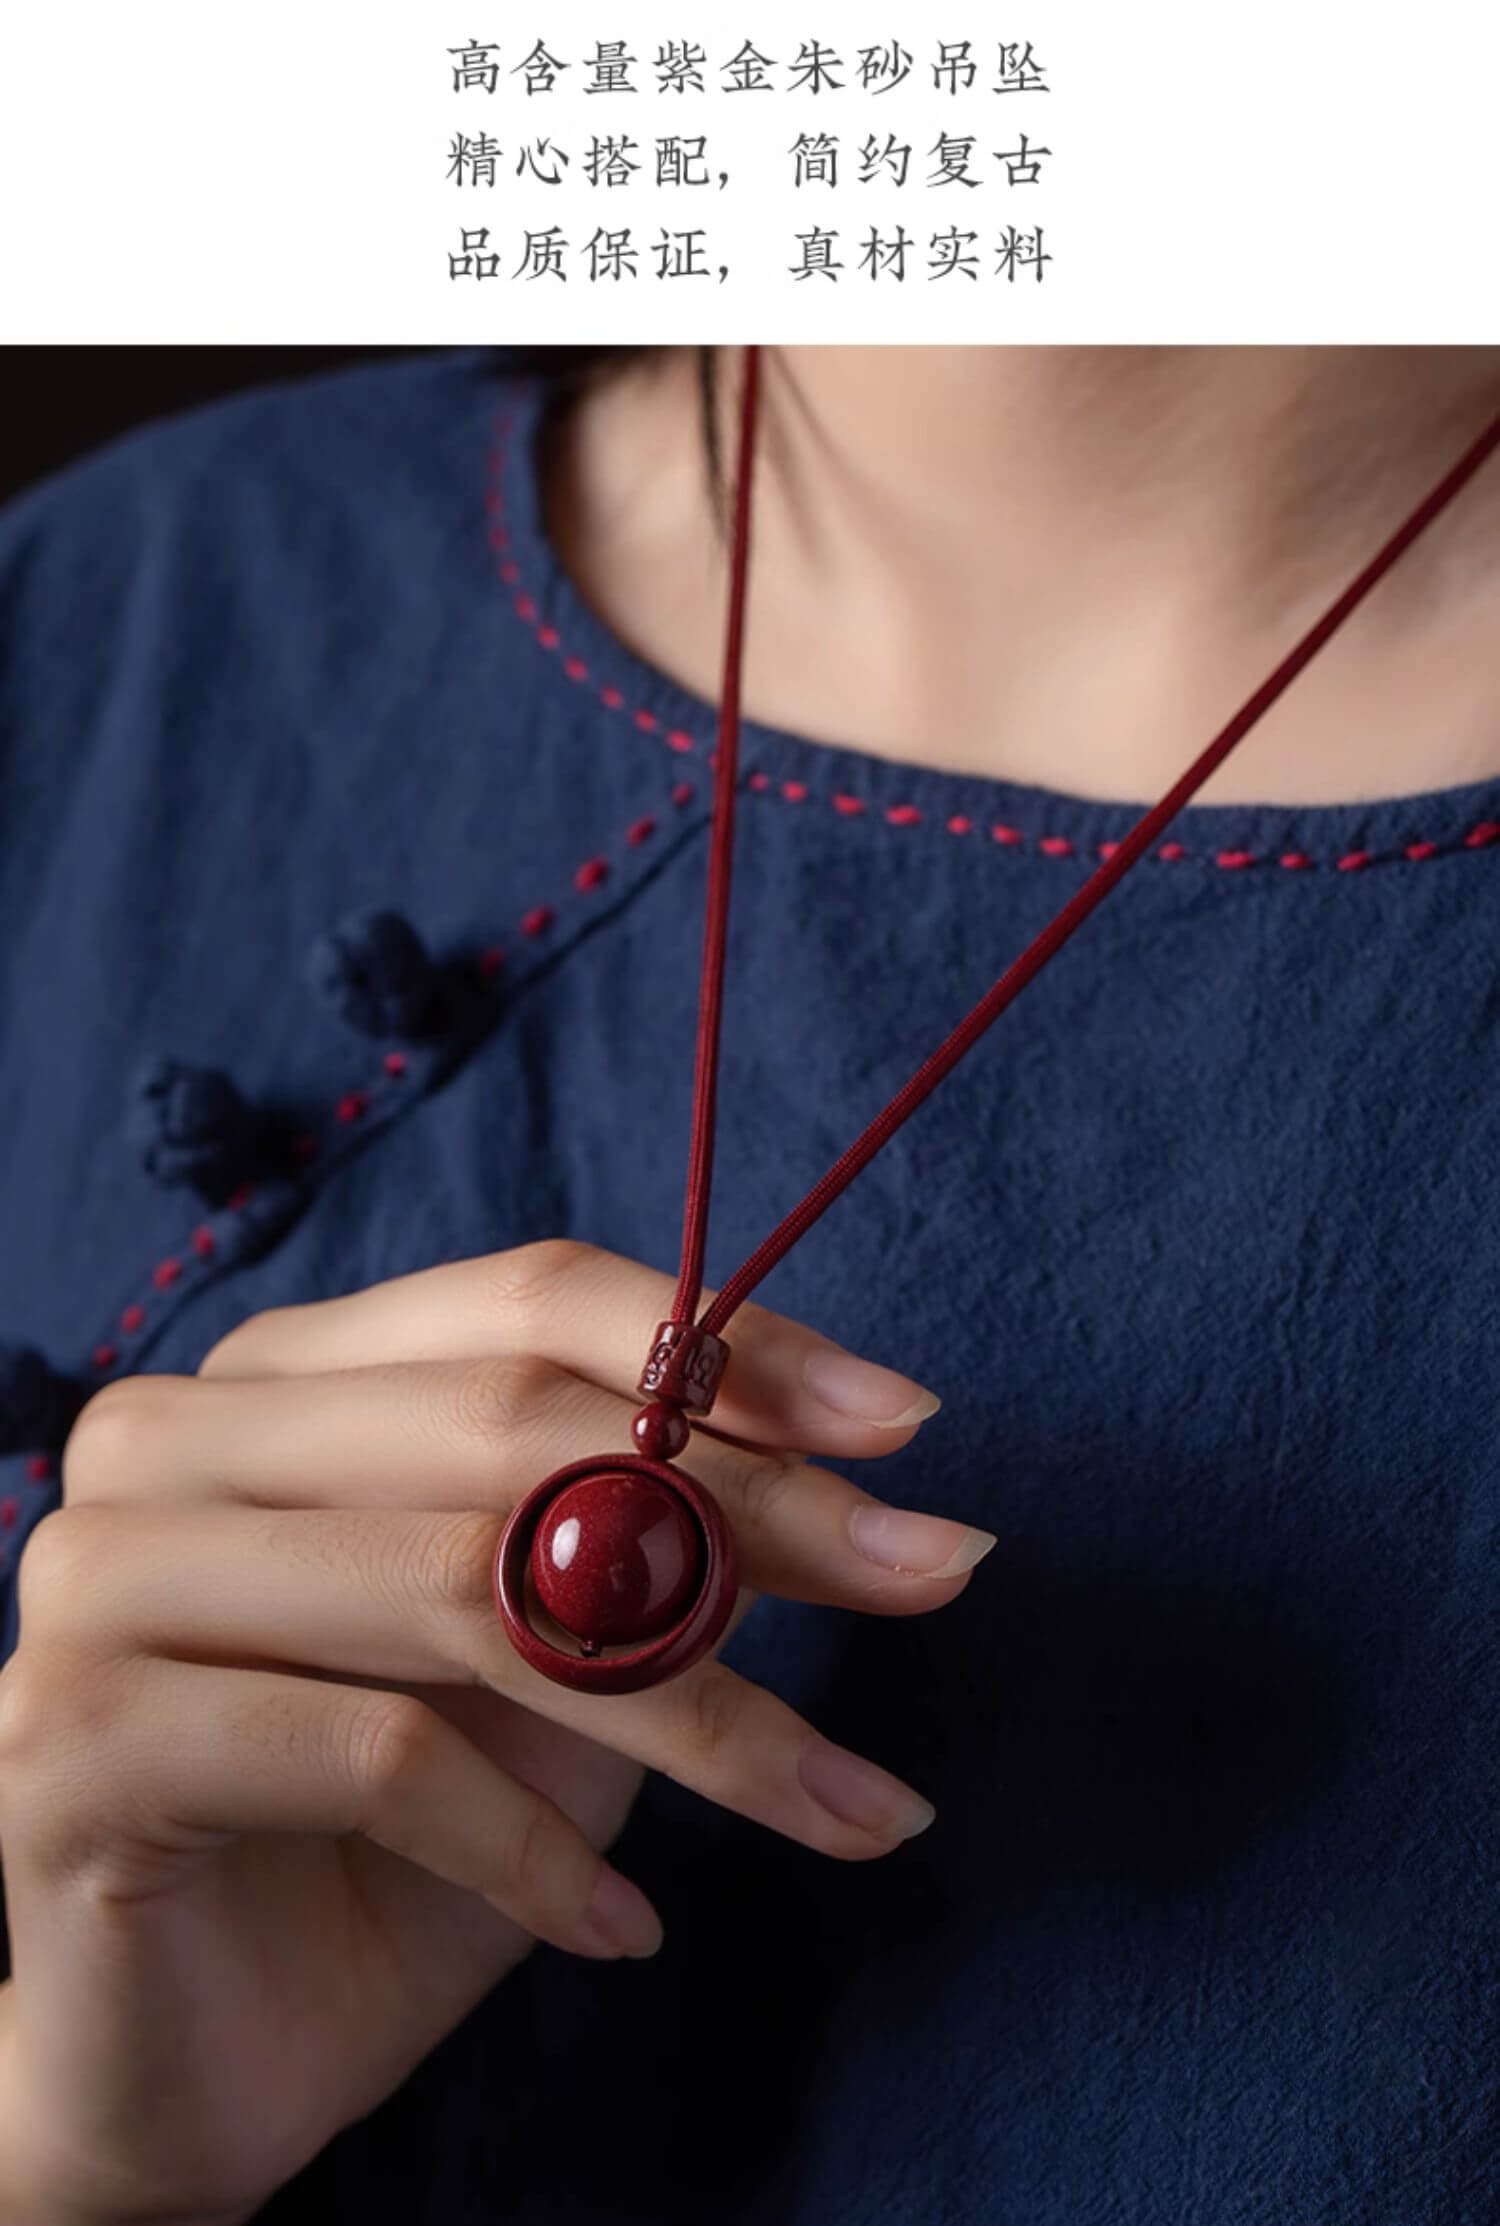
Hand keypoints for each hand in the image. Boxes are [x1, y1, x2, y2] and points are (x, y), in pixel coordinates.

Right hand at [0, 1239, 990, 2225]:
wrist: (200, 2064)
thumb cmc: (394, 1842)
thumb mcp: (554, 1662)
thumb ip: (656, 1540)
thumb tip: (879, 1464)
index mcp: (280, 1377)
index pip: (521, 1297)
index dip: (725, 1344)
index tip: (904, 1419)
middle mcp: (171, 1440)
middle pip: (511, 1425)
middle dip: (752, 1509)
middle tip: (933, 1571)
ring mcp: (101, 1578)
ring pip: (466, 1588)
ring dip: (701, 1705)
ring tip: (845, 1800)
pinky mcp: (73, 1740)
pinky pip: (377, 1757)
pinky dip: (534, 1849)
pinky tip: (618, 1928)